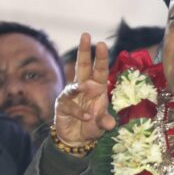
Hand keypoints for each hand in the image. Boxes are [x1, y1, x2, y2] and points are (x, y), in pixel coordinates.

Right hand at [53, 34, 116, 150]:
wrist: (76, 139)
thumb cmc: (92, 126)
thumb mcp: (102, 125)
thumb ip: (105, 122)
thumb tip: (110, 123)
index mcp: (98, 87)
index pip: (100, 70)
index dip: (101, 57)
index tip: (102, 44)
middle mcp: (85, 87)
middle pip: (83, 66)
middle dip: (84, 51)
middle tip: (86, 35)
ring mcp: (72, 95)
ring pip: (74, 84)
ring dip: (79, 86)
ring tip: (85, 88)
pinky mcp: (62, 105)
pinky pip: (70, 104)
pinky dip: (78, 111)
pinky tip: (85, 116)